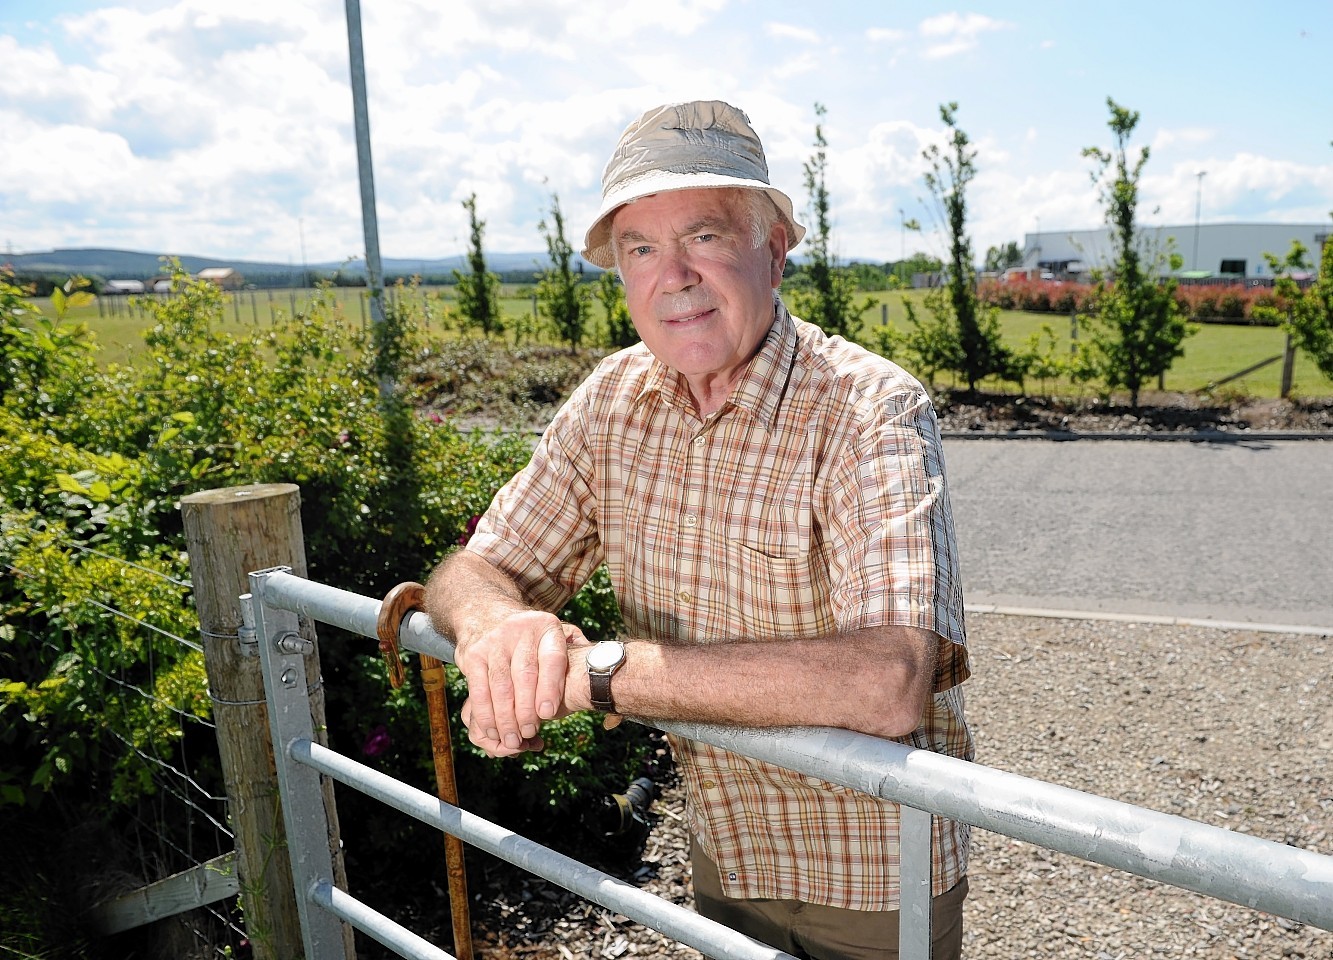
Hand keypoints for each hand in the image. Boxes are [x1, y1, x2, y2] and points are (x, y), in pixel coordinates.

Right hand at [454, 611, 579, 756]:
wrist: (485, 614)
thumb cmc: (530, 637)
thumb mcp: (555, 632)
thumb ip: (576, 647)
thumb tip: (599, 661)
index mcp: (546, 627)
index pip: (552, 659)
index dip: (551, 687)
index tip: (549, 714)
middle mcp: (519, 631)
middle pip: (524, 676)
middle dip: (526, 710)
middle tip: (530, 733)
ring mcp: (493, 642)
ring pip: (500, 687)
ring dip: (506, 718)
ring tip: (513, 739)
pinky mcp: (472, 655)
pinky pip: (479, 689)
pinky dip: (485, 713)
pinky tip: (493, 729)